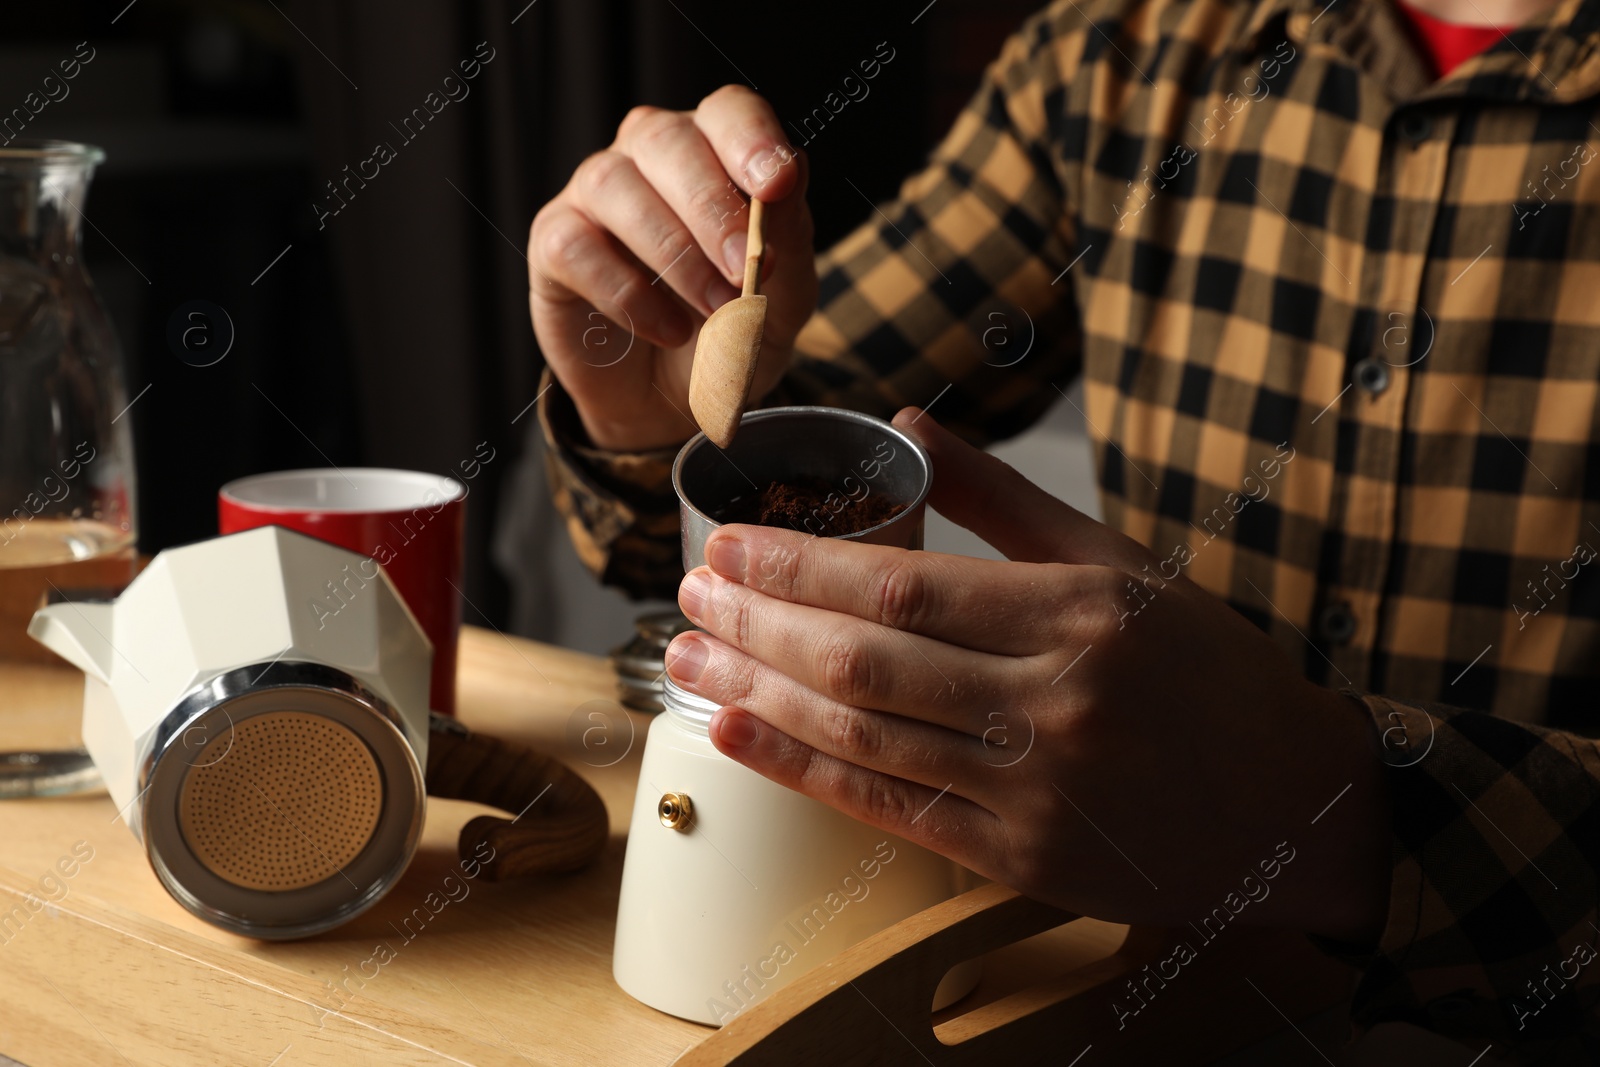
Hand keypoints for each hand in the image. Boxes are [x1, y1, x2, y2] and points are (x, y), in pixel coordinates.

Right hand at [527, 86, 817, 450]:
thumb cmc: (733, 327)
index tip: (776, 183)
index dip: (751, 139)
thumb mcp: (784, 294)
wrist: (676, 400)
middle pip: (667, 141)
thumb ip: (789, 234)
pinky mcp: (553, 244)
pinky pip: (576, 248)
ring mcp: (593, 194)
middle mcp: (648, 154)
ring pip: (614, 185)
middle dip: (711, 207)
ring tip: (714, 310)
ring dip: (673, 253)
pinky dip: (628, 295)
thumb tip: (791, 169)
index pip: (729, 112)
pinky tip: (669, 330)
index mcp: (714, 148)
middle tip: (743, 268)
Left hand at [663, 409, 1390, 942]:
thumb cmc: (1204, 671)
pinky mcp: (1021, 857)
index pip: (904, 584)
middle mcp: (1056, 701)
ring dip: (759, 694)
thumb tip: (904, 426)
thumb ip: (1004, 499)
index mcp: (1082, 613)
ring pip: (864, 734)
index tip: (729, 542)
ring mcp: (1036, 789)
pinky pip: (888, 809)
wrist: (1294, 806)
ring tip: (687, 657)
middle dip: (759, 622)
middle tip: (687, 592)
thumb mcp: (1119, 564)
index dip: (800, 564)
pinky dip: (802, 771)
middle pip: (866, 659)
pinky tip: (738, 735)